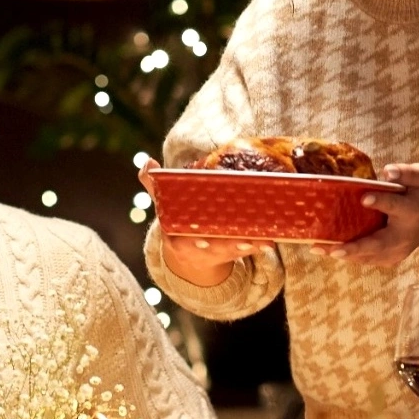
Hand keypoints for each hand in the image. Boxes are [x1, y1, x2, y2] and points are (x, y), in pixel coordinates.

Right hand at [139, 159, 270, 286]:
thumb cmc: (176, 223)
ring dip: (247, 245)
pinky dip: (257, 245)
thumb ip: (155, 185)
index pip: (183, 240)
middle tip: (243, 240)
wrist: (188, 256)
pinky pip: (245, 250)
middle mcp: (196, 248)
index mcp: (176, 237)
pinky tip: (270, 240)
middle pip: (213, 247)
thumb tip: (148, 162)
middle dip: (227, 245)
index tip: (202, 240)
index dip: (193, 240)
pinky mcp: (232, 252)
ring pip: (232, 249)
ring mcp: (215, 252)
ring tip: (262, 239)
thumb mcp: (163, 206)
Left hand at [317, 163, 418, 266]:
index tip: (364, 198)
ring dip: (344, 254)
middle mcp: (405, 236)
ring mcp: (398, 251)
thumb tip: (387, 171)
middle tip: (333, 248)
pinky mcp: (390, 259)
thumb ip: (407, 172)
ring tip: (318, 248)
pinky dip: (347, 256)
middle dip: (356, 247)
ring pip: (369, 256)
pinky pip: (366, 259)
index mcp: (413, 212)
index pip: (395, 206)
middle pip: (379, 243)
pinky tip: (326, 250)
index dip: (381, 202)